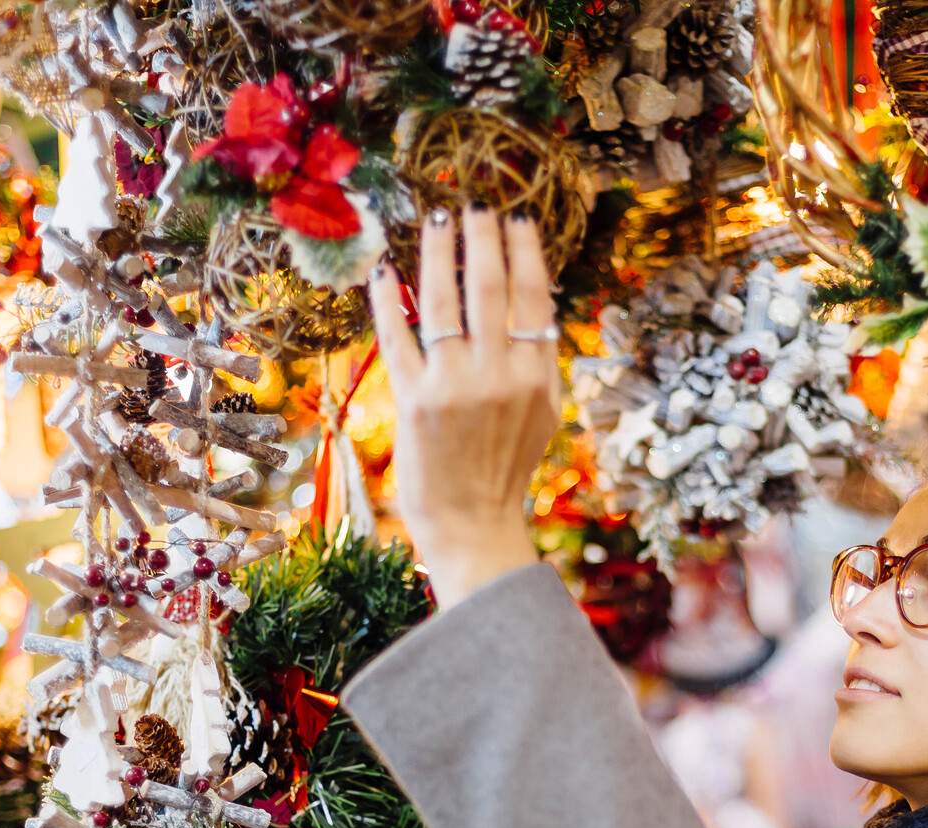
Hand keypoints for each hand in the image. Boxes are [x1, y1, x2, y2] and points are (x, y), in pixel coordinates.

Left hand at [369, 208, 559, 607]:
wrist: (472, 524)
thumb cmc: (504, 468)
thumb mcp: (541, 413)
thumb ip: (536, 361)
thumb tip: (532, 302)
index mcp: (536, 375)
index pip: (532, 296)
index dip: (522, 250)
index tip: (514, 218)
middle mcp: (498, 375)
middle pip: (489, 287)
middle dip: (480, 236)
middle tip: (472, 203)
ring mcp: (454, 386)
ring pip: (444, 301)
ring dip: (438, 252)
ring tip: (437, 219)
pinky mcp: (414, 400)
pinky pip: (398, 337)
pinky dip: (390, 299)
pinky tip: (386, 269)